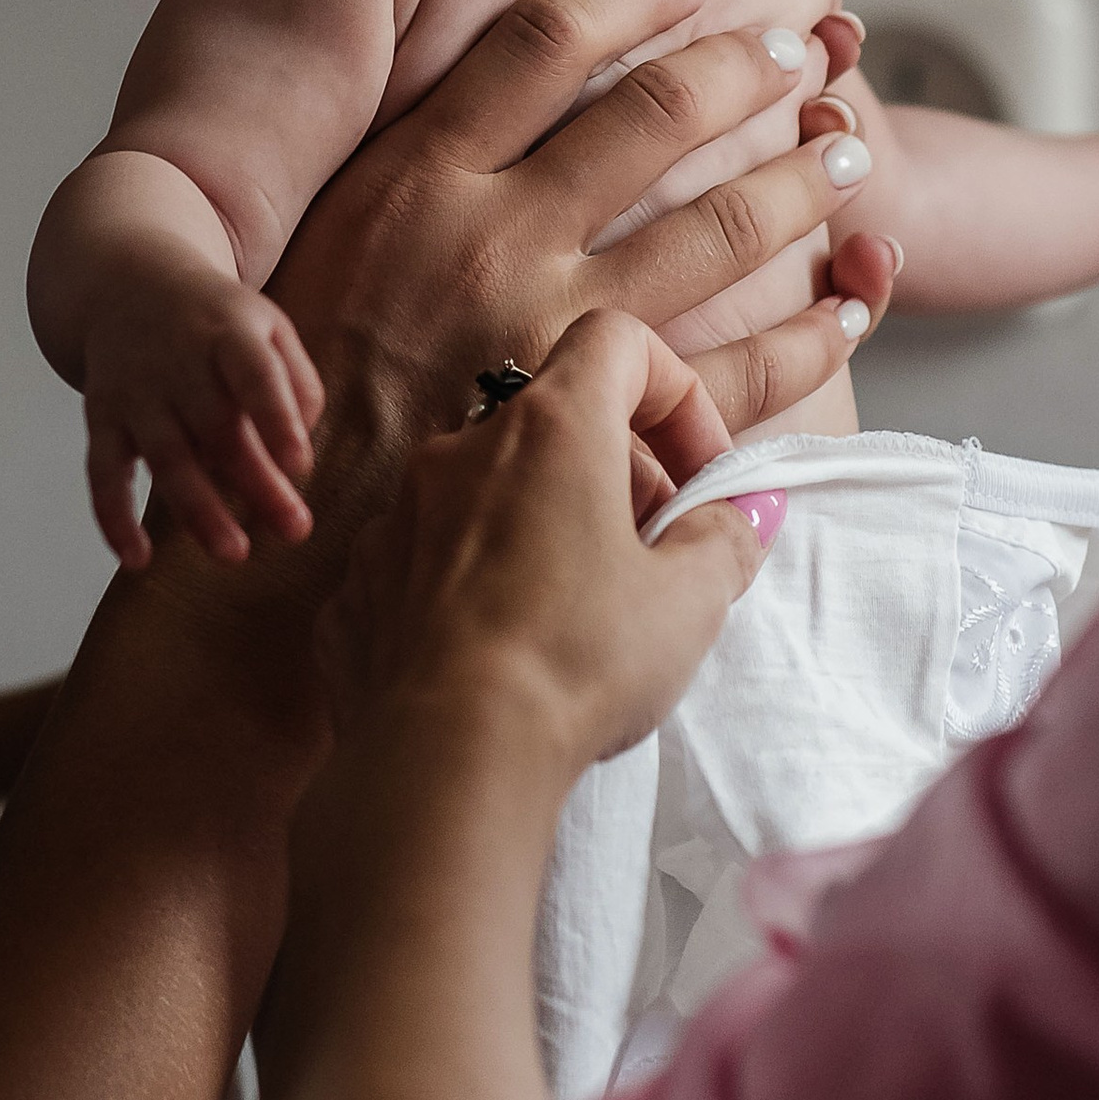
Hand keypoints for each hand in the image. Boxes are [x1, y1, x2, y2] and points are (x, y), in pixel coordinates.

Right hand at [83, 270, 325, 569]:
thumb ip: (297, 383)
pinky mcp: (101, 417)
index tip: (300, 465)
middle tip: (294, 529)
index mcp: (227, 330)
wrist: (127, 283)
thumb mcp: (267, 326)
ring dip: (197, 510)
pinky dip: (113, 518)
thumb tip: (296, 458)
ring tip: (232, 553)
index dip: (276, 418)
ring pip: (165, 456)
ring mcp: (134, 391)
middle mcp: (176, 360)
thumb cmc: (216, 321)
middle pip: (216, 427)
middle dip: (255, 482)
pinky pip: (102, 472)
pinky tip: (137, 559)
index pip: (254, 374)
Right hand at [270, 0, 897, 585]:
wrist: (276, 561)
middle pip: (655, 117)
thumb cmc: (279, 407)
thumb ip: (370, 170)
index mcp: (410, 180)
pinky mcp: (606, 432)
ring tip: (846, 152)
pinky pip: (742, 369)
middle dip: (746, 72)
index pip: (540, 40)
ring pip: (720, 228)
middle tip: (801, 51)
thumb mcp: (296, 252)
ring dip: (800, 182)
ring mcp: (557, 333)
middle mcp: (492, 237)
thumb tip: (384, 69)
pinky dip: (813, 333)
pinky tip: (851, 301)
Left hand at [316, 311, 770, 817]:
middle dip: (613, 473)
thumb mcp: (689, 603)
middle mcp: (461, 449)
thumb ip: (723, 539)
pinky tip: (502, 653)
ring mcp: (399, 514)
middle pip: (551, 420)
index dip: (674, 392)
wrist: (442, 758)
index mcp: (550, 428)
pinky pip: (429, 558)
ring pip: (485, 490)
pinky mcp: (359, 583)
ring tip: (576, 612)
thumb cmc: (573, 663)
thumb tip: (739, 514)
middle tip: (652, 556)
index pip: (616, 341)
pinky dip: (474, 584)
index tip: (698, 473)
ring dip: (539, 525)